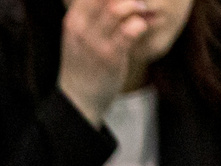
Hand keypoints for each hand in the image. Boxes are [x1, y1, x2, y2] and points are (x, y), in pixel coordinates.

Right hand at [59, 0, 150, 124]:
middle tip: (140, 3)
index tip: (133, 2)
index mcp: (74, 18)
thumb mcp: (82, 33)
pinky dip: (143, 24)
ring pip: (118, 8)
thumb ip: (98, 12)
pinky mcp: (110, 56)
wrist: (78, 99)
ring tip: (144, 11)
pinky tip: (146, 26)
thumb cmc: (85, 63)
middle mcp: (80, 27)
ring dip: (137, 5)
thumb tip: (126, 1)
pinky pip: (132, 28)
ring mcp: (94, 42)